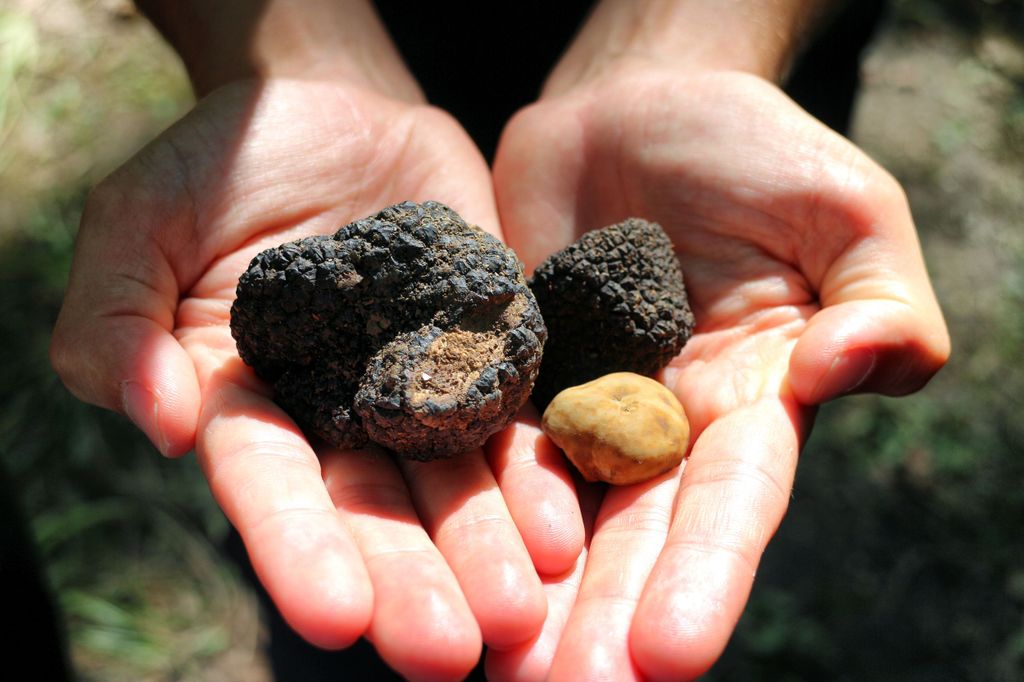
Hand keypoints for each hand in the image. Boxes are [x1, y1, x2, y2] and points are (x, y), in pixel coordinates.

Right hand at [50, 78, 583, 678]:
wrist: (336, 107)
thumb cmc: (222, 159)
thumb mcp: (142, 218)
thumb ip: (119, 316)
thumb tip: (159, 422)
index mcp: (249, 404)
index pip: (270, 488)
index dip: (298, 549)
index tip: (334, 616)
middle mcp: (339, 416)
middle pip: (375, 511)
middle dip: (411, 581)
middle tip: (448, 653)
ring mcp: (421, 388)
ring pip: (456, 482)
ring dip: (489, 549)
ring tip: (525, 609)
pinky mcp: (488, 352)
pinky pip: (518, 417)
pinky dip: (540, 472)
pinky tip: (570, 524)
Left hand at [487, 65, 948, 679]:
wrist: (638, 102)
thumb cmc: (755, 148)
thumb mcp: (844, 210)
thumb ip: (878, 298)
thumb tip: (860, 367)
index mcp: (749, 403)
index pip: (729, 504)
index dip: (703, 577)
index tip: (668, 654)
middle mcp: (660, 423)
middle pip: (631, 534)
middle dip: (602, 617)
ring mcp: (577, 401)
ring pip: (551, 509)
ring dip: (527, 589)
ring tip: (492, 667)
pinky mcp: (510, 367)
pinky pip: (482, 435)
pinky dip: (465, 497)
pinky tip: (435, 558)